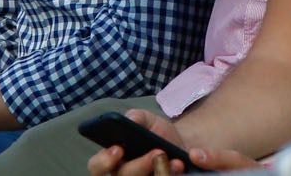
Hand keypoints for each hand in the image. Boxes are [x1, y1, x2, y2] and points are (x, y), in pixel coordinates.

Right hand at [86, 109, 254, 174]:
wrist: (191, 151)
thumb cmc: (165, 139)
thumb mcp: (152, 125)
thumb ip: (140, 122)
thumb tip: (130, 119)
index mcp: (116, 163)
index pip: (99, 168)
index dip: (104, 161)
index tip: (118, 149)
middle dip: (132, 170)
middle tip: (152, 155)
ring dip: (156, 174)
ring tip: (170, 160)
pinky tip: (182, 166)